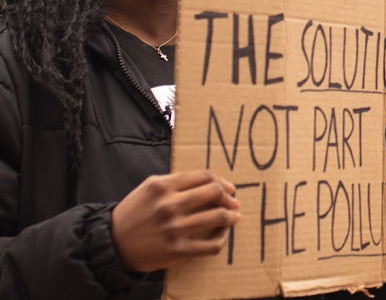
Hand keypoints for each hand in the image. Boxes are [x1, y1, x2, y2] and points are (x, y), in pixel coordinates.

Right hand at [111, 170, 240, 272]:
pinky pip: (211, 245)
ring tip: (234, 216)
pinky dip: (222, 238)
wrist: (111, 243)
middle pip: (214, 192)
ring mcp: (174, 228)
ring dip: (231, 216)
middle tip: (234, 202)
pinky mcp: (177, 250)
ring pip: (217, 217)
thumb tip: (209, 181)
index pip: (204, 176)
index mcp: (162, 186)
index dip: (222, 181)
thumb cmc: (134, 213)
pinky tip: (222, 235)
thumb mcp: (149, 188)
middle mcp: (169, 205)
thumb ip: (176, 181)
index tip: (229, 188)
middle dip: (229, 197)